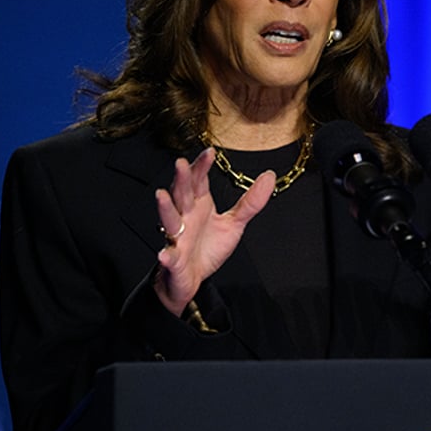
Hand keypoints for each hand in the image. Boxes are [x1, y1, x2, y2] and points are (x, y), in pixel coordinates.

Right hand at [153, 148, 275, 316]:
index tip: (209, 152)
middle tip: (180, 164)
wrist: (191, 278)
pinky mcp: (175, 261)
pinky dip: (167, 256)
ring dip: (165, 208)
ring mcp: (177, 238)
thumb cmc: (207, 247)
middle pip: (181, 195)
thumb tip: (269, 176)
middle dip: (181, 180)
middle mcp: (185, 218)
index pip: (198, 181)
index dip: (201, 166)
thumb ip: (250, 201)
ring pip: (170, 220)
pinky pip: (170, 257)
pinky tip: (165, 254)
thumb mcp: (234, 223)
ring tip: (162, 196)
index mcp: (198, 205)